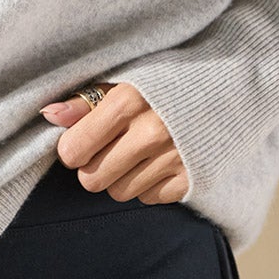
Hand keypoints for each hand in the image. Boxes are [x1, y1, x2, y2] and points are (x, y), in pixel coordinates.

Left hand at [40, 82, 188, 203]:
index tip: (83, 139)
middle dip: (95, 166)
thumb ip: (86, 101)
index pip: (73, 150)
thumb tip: (49, 116)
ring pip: (118, 192)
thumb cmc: (167, 81)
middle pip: (92, 179)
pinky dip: (148, 183)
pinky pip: (148, 198)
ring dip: (121, 176)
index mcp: (128, 102)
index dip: (73, 148)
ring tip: (138, 151)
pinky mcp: (190, 180)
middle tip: (110, 147)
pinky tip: (159, 160)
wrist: (229, 90)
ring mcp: (172, 159)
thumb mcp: (126, 80)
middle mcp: (150, 133)